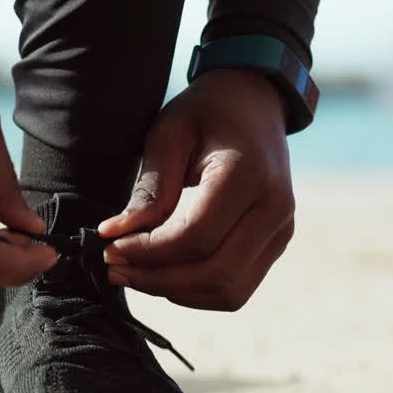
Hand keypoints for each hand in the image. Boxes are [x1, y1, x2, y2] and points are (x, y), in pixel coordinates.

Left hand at [97, 68, 294, 310]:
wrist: (255, 100)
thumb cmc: (207, 111)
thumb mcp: (168, 134)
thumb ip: (148, 190)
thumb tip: (115, 235)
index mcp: (248, 174)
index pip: (195, 237)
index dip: (148, 252)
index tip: (111, 248)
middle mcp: (274, 208)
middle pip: (214, 274)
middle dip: (157, 280)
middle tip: (116, 269)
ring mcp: (281, 229)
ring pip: (228, 292)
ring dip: (176, 291)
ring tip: (136, 273)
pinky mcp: (276, 243)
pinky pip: (237, 288)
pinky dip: (197, 291)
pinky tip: (164, 272)